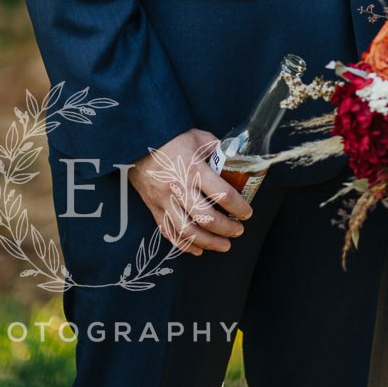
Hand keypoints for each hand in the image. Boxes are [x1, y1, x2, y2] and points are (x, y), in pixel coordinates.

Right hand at [128, 128, 252, 255]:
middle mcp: (178, 187)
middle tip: (239, 231)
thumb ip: (219, 151)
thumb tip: (238, 163)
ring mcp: (163, 200)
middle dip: (226, 228)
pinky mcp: (153, 207)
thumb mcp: (201, 138)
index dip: (239, 207)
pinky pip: (168, 232)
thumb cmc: (174, 137)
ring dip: (208, 242)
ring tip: (224, 246)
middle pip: (206, 218)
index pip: (222, 194)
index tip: (247, 213)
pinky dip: (184, 244)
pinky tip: (198, 249)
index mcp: (194, 168)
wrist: (140, 140)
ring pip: (187, 231)